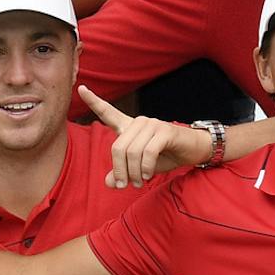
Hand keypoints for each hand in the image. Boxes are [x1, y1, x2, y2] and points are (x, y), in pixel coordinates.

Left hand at [76, 84, 213, 188]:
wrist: (194, 150)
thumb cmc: (166, 156)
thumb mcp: (140, 168)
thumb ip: (123, 173)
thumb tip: (108, 183)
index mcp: (129, 127)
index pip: (108, 112)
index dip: (93, 101)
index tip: (80, 88)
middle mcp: (138, 122)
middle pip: (117, 148)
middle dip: (119, 171)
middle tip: (125, 185)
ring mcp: (151, 125)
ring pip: (131, 152)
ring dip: (133, 172)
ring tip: (139, 182)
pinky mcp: (164, 131)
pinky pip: (147, 152)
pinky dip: (145, 168)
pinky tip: (147, 175)